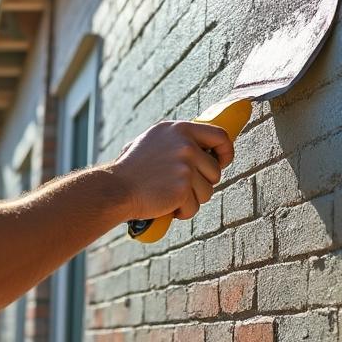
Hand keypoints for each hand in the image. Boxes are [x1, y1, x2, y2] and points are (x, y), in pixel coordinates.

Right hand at [109, 120, 233, 220]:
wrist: (115, 188)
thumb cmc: (131, 169)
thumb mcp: (153, 141)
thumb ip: (177, 140)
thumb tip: (202, 145)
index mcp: (179, 129)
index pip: (219, 135)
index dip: (226, 151)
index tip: (222, 161)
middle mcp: (185, 145)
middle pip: (216, 170)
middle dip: (202, 183)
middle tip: (180, 186)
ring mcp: (185, 166)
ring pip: (208, 191)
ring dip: (191, 199)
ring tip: (169, 195)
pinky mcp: (183, 188)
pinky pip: (194, 207)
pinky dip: (182, 212)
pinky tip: (165, 205)